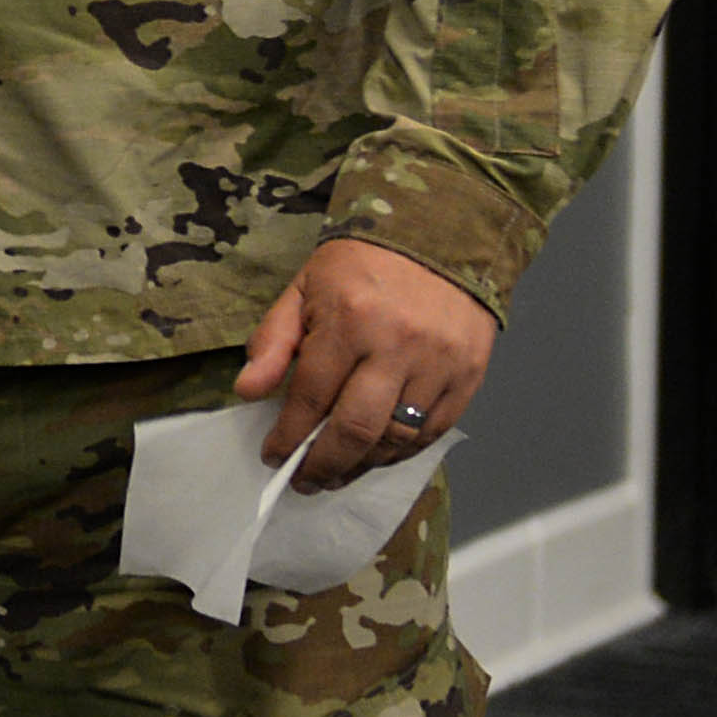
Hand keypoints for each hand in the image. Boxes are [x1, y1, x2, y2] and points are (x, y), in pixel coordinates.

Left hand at [238, 236, 494, 487]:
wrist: (440, 235)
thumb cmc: (362, 265)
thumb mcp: (304, 288)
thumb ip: (274, 340)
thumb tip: (247, 391)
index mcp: (349, 319)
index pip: (311, 397)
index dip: (288, 436)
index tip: (273, 456)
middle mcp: (397, 345)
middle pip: (356, 430)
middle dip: (324, 465)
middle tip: (305, 481)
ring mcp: (439, 363)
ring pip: (397, 440)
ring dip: (362, 467)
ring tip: (338, 474)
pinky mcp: (469, 375)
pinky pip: (433, 433)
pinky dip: (402, 453)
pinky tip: (378, 456)